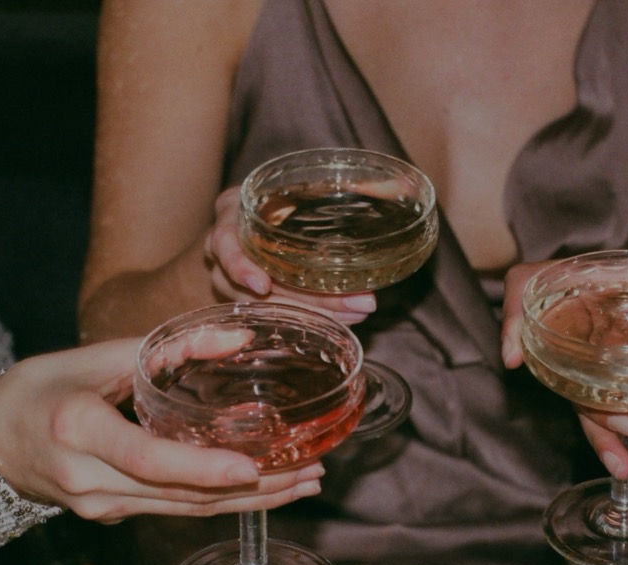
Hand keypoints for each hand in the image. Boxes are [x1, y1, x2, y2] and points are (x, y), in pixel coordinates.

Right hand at [0, 337, 325, 523]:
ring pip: (183, 511)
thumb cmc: (39, 387)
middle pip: (179, 495)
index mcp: (78, 430)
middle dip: (252, 490)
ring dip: (248, 503)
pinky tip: (259, 489)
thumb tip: (238, 337)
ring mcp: (99, 506)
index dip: (200, 468)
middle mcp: (89, 479)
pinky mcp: (110, 515)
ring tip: (302, 483)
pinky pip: (171, 510)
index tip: (251, 468)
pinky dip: (218, 500)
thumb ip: (166, 348)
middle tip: (310, 473)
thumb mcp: (94, 356)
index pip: (146, 459)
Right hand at [204, 186, 376, 325]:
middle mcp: (226, 250)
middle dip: (305, 300)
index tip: (263, 285)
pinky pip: (277, 314)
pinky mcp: (252, 297)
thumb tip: (404, 182)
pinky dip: (311, 317)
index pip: (222, 244)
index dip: (240, 267)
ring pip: (266, 307)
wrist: (266, 212)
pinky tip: (342, 319)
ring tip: (357, 312)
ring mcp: (233, 278)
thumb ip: (344, 186)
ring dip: (313, 313)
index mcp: (231, 214)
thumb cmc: (283, 193)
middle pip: (252, 287)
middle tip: (355, 304)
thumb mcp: (303, 182)